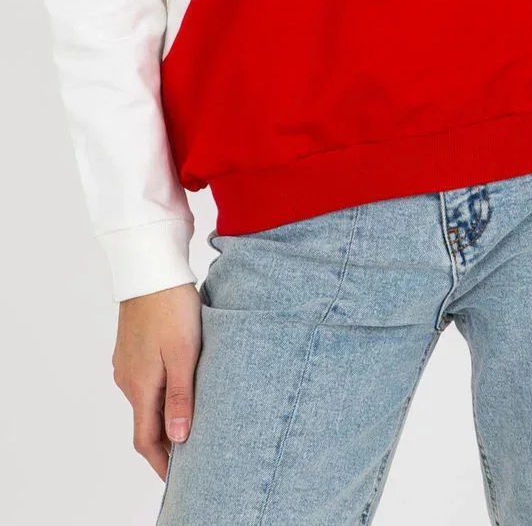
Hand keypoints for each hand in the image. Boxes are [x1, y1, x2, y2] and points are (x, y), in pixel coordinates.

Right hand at [112, 281, 202, 481]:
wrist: (150, 267)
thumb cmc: (171, 307)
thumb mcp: (184, 353)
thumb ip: (181, 396)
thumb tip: (178, 438)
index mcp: (140, 385)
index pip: (146, 439)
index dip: (162, 462)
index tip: (177, 479)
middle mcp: (127, 379)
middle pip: (145, 422)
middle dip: (165, 441)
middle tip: (190, 455)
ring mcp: (126, 362)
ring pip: (145, 400)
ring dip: (163, 415)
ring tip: (190, 421)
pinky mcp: (131, 347)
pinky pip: (144, 381)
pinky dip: (160, 393)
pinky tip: (179, 386)